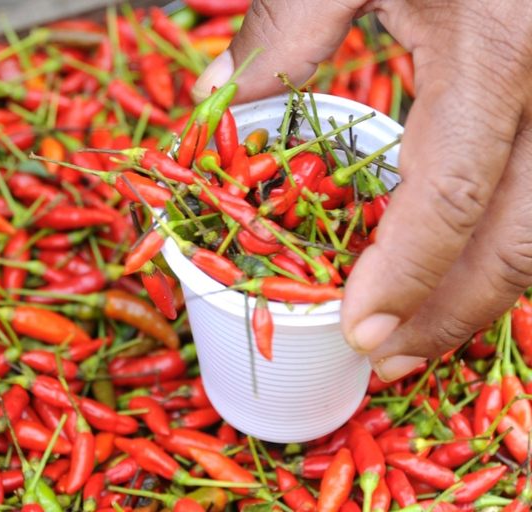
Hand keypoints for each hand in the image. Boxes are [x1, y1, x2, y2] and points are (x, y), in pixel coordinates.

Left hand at [193, 0, 531, 380]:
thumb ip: (288, 31)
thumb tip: (221, 101)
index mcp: (500, 43)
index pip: (453, 193)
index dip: (409, 277)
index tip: (361, 332)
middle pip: (527, 234)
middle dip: (456, 312)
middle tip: (389, 357)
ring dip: (488, 288)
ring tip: (420, 327)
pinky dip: (507, 231)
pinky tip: (458, 257)